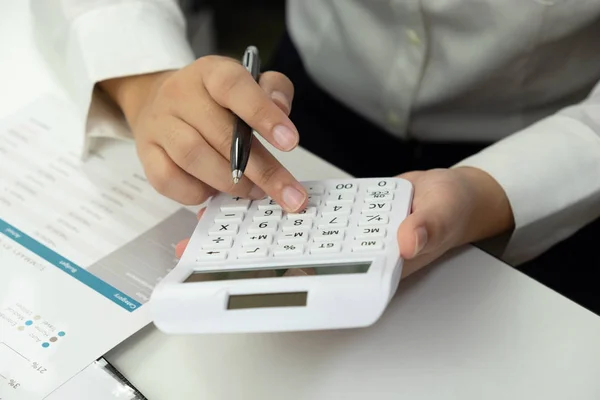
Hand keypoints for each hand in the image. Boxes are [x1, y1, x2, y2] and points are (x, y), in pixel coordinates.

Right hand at [99, 56, 307, 211]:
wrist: (160, 102)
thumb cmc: (215, 99)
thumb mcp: (248, 83)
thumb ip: (273, 90)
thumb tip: (281, 109)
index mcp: (210, 72)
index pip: (234, 86)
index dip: (263, 114)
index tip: (290, 142)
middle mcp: (180, 95)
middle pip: (221, 134)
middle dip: (261, 169)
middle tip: (288, 193)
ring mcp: (159, 125)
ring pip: (194, 158)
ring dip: (231, 182)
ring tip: (255, 191)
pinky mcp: (147, 154)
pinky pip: (169, 180)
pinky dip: (197, 192)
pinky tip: (215, 191)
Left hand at [174, 167, 513, 279]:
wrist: (446, 195)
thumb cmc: (449, 210)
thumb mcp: (443, 214)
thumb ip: (427, 228)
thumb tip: (407, 241)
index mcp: (371, 269)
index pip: (321, 285)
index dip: (281, 286)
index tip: (244, 281)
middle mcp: (347, 259)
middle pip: (292, 267)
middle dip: (248, 264)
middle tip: (202, 258)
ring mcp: (338, 240)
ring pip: (289, 244)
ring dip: (251, 238)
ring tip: (209, 231)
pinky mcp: (333, 220)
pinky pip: (298, 219)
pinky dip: (273, 213)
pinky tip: (245, 205)